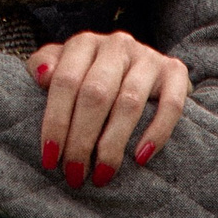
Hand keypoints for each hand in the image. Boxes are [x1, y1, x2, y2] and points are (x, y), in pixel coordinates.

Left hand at [29, 30, 188, 188]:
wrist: (137, 67)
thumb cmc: (88, 75)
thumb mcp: (62, 66)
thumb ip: (44, 65)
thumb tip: (43, 75)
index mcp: (84, 43)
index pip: (65, 81)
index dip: (56, 121)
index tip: (50, 159)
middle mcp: (117, 44)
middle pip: (96, 94)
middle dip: (82, 139)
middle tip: (75, 174)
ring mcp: (148, 57)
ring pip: (130, 102)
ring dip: (113, 143)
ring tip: (102, 175)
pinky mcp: (175, 71)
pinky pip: (170, 105)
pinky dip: (156, 133)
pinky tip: (140, 158)